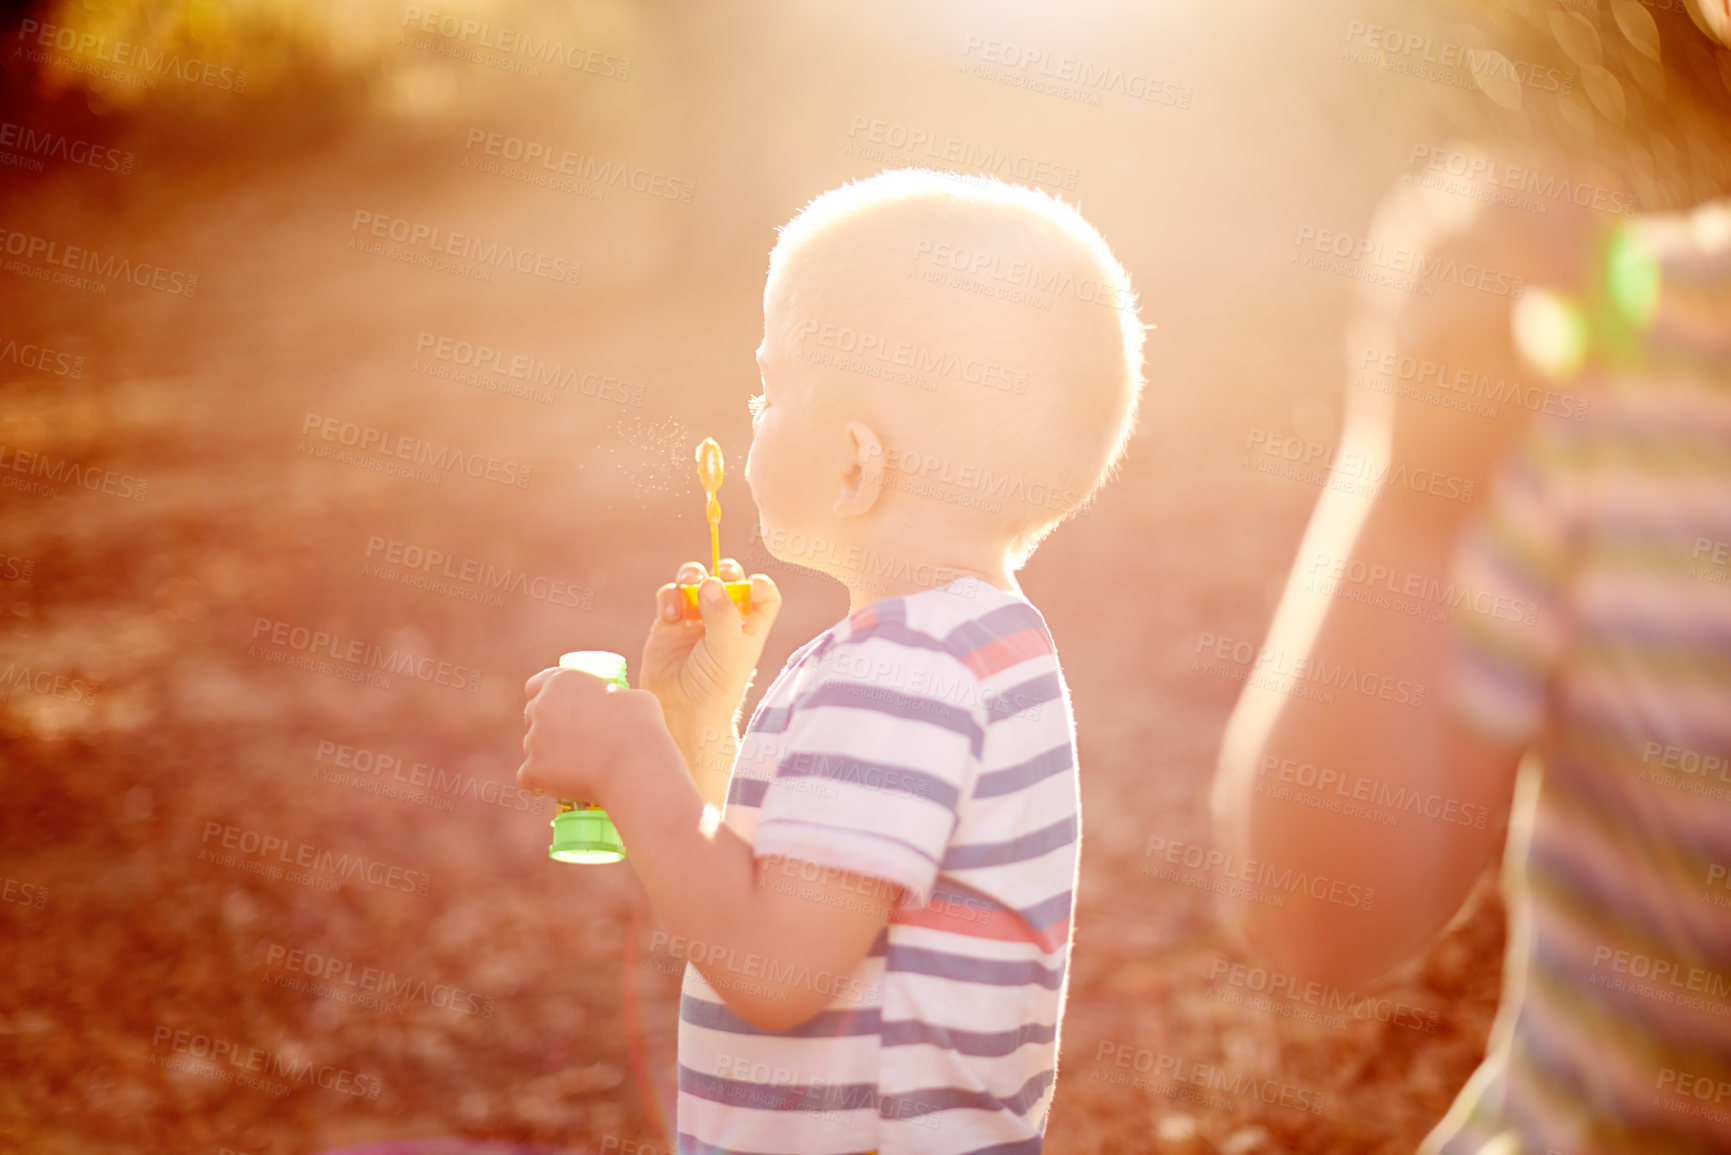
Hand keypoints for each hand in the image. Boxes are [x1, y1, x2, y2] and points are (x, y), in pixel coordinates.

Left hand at [519, 664, 670, 803]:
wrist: (634, 766)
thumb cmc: (640, 728)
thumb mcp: (632, 697)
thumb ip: (612, 698)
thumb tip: (614, 707)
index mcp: (562, 681)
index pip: (536, 686)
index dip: (545, 697)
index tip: (558, 710)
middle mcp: (541, 706)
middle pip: (531, 716)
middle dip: (546, 728)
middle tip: (570, 742)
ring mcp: (533, 739)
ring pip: (532, 748)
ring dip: (547, 756)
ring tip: (575, 769)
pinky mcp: (532, 770)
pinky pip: (529, 778)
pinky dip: (542, 784)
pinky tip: (560, 788)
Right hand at [641, 558, 780, 742]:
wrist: (679, 712)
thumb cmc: (714, 687)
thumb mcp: (728, 650)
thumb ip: (723, 615)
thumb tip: (711, 582)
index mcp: (749, 628)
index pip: (763, 595)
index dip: (759, 584)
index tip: (751, 586)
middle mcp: (724, 620)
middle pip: (728, 580)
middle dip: (723, 571)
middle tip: (718, 575)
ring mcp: (695, 620)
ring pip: (696, 582)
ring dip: (692, 576)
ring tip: (689, 585)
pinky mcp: (669, 623)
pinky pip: (670, 595)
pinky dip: (670, 596)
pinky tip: (671, 614)